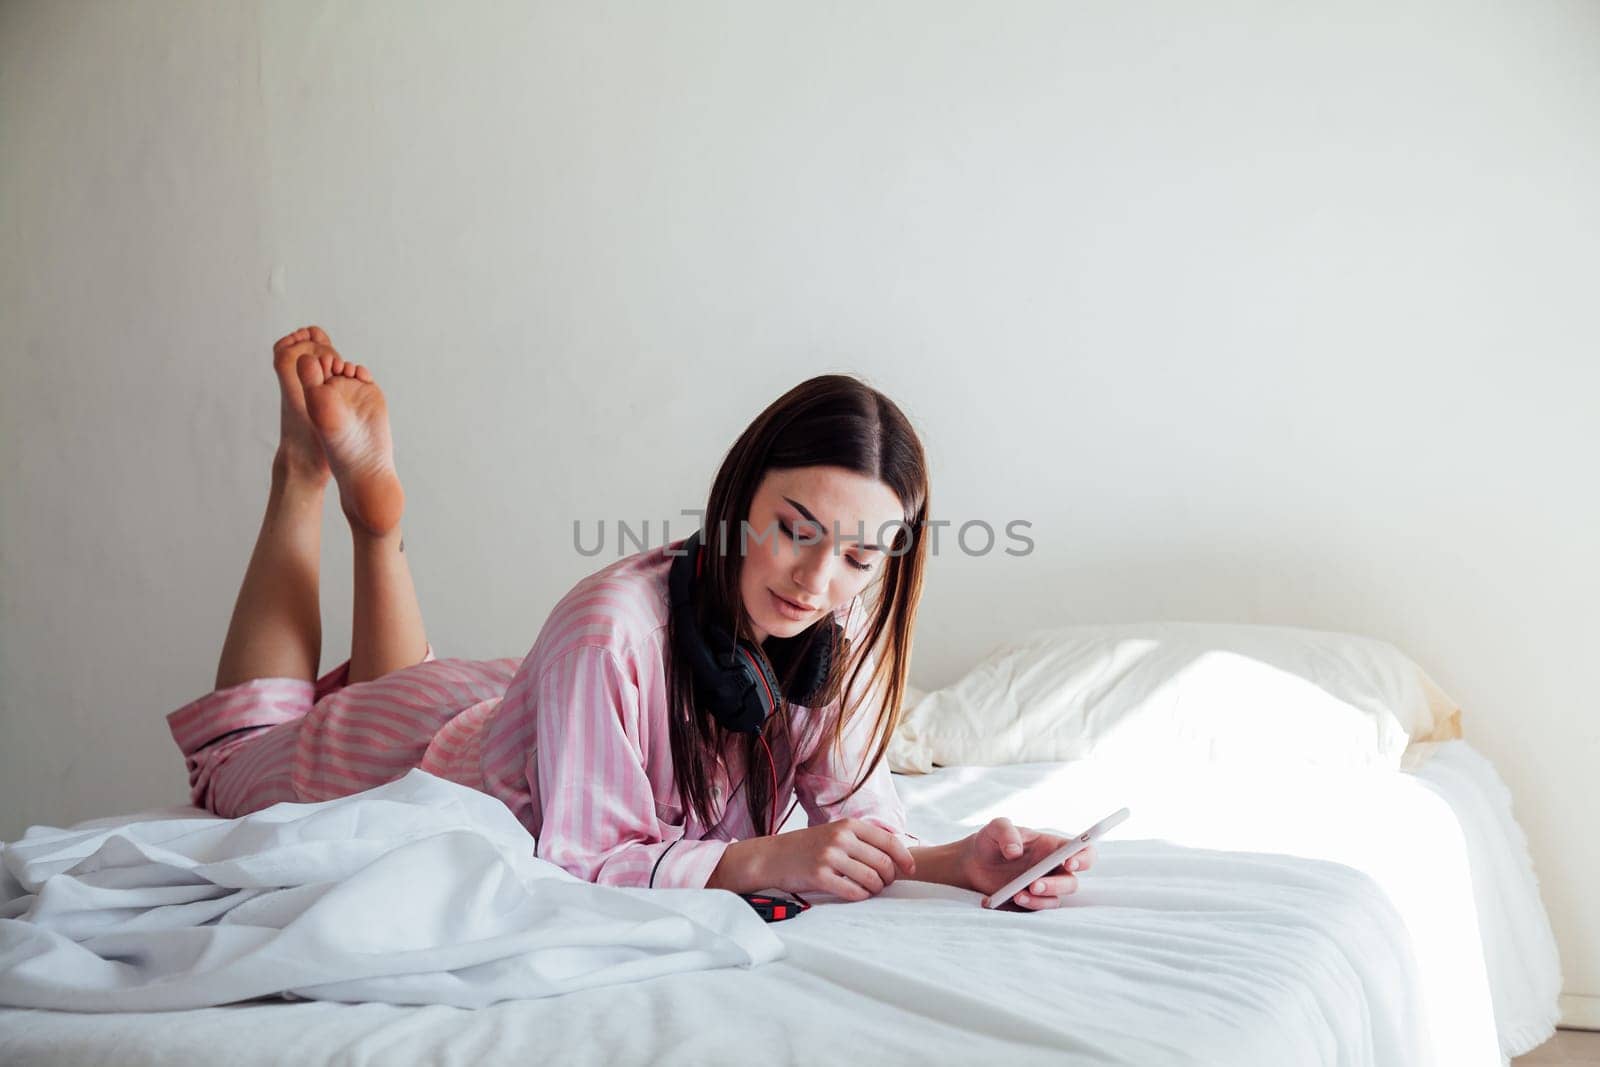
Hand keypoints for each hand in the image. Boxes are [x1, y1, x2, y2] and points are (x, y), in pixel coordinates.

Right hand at [758, 818, 916, 901]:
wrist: (773, 857)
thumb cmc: (808, 847)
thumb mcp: (835, 833)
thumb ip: (862, 840)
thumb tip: (897, 855)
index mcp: (848, 825)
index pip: (888, 841)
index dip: (904, 858)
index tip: (911, 869)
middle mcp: (840, 838)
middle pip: (883, 863)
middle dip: (888, 878)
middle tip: (883, 883)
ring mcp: (829, 857)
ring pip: (871, 879)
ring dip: (875, 889)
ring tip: (868, 889)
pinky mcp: (819, 876)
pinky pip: (853, 892)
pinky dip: (860, 896)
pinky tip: (856, 894)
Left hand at [959, 817, 1096, 910]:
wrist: (971, 864)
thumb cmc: (990, 841)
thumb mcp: (995, 828)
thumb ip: (1006, 832)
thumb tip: (1015, 851)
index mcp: (1053, 847)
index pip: (1083, 851)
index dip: (1083, 858)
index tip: (1069, 863)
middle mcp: (1053, 869)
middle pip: (1071, 882)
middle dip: (1056, 885)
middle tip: (1035, 884)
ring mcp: (1044, 888)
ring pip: (1055, 899)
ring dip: (1040, 899)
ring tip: (1018, 895)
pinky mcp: (1032, 903)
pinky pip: (1039, 910)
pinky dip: (1027, 906)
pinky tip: (1010, 898)